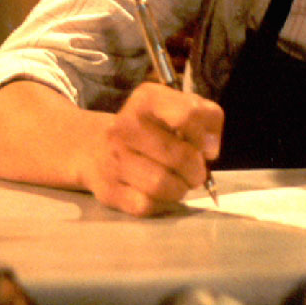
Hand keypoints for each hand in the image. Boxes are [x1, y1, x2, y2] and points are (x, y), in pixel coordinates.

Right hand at [77, 82, 222, 216]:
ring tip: (179, 183)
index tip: (207, 147)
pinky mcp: (107, 190)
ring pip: (162, 184)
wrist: (94, 146)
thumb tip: (211, 150)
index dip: (206, 135)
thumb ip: (205, 118)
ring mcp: (113, 159)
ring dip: (180, 189)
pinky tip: (159, 194)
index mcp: (147, 99)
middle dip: (197, 170)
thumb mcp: (176, 107)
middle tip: (196, 172)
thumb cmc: (149, 127)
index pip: (188, 114)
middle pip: (180, 156)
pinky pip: (145, 205)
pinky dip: (160, 204)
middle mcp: (126, 126)